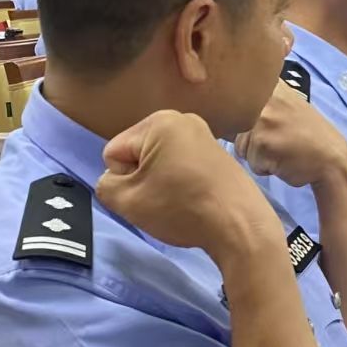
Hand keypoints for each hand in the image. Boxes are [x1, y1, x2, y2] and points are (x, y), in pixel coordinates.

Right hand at [99, 111, 276, 253]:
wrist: (240, 226)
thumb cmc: (181, 208)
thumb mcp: (127, 201)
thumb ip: (105, 186)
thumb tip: (115, 181)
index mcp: (159, 121)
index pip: (114, 153)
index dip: (122, 180)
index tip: (145, 195)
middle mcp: (183, 120)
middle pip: (137, 154)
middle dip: (141, 179)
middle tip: (161, 201)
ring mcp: (205, 136)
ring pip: (160, 163)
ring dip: (161, 183)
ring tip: (180, 202)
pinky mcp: (218, 155)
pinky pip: (182, 167)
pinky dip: (182, 184)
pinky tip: (195, 201)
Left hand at [234, 81, 346, 187]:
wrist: (331, 159)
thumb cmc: (307, 134)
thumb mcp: (287, 103)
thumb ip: (260, 97)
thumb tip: (224, 90)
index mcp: (271, 85)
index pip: (235, 97)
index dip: (242, 115)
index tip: (268, 123)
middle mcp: (265, 97)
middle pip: (233, 126)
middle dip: (251, 139)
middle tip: (279, 138)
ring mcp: (263, 119)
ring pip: (240, 146)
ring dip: (257, 154)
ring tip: (281, 149)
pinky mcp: (262, 142)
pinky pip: (250, 161)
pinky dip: (265, 166)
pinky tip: (284, 159)